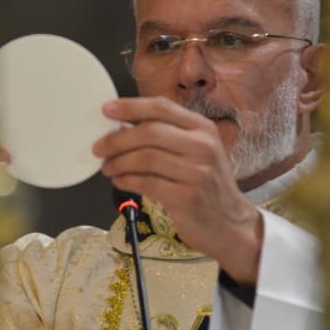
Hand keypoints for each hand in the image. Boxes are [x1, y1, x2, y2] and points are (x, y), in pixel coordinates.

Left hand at [93, 97, 262, 282]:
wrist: (230, 223)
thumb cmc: (207, 186)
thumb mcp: (196, 152)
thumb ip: (165, 136)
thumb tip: (121, 127)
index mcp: (204, 129)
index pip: (162, 107)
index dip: (130, 106)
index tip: (106, 109)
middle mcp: (203, 147)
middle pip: (149, 132)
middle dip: (116, 139)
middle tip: (99, 148)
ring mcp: (197, 173)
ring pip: (144, 158)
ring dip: (118, 163)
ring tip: (108, 168)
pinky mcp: (186, 198)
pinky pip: (146, 183)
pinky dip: (126, 181)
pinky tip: (120, 181)